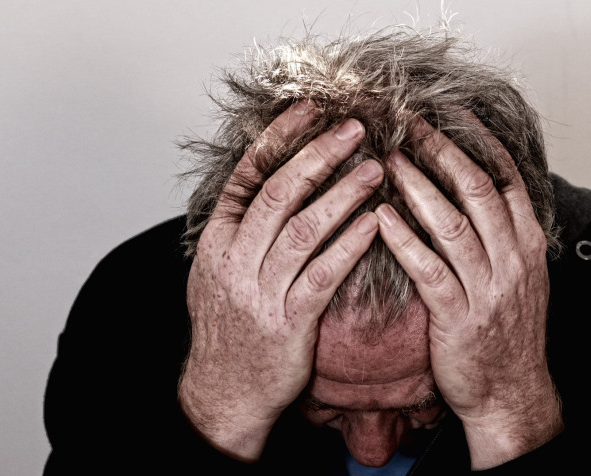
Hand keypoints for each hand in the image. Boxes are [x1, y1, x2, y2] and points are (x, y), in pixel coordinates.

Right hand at [178, 102, 382, 460]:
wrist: (224, 391)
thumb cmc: (229, 329)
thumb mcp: (215, 273)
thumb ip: (239, 230)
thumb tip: (264, 182)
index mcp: (217, 241)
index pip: (247, 175)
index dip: (279, 138)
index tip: (309, 109)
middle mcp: (235, 260)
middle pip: (279, 193)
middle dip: (318, 155)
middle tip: (355, 128)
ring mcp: (261, 290)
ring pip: (304, 229)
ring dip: (343, 194)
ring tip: (375, 168)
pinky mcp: (290, 321)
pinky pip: (324, 275)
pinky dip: (350, 245)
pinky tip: (376, 222)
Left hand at [375, 118, 562, 468]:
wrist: (510, 391)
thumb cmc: (506, 331)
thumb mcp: (519, 276)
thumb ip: (502, 233)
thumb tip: (475, 187)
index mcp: (528, 244)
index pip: (507, 178)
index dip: (478, 141)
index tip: (450, 112)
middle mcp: (512, 260)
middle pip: (478, 190)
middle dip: (443, 150)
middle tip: (409, 122)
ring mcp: (487, 288)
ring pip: (452, 223)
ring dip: (417, 186)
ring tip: (387, 158)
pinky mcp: (458, 316)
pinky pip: (428, 269)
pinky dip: (404, 240)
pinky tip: (380, 216)